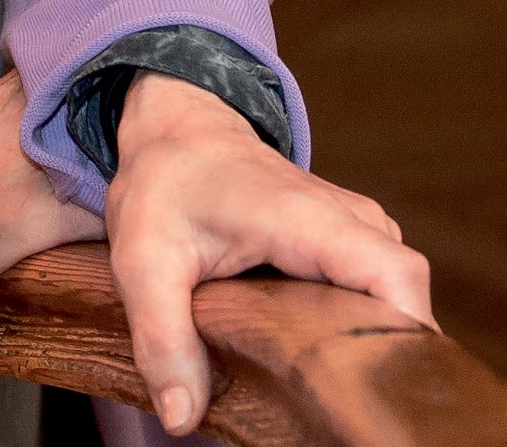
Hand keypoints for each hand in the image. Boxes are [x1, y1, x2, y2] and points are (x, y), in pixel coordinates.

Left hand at [107, 72, 435, 436]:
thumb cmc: (165, 183)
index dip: (400, 337)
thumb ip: (161, 335)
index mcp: (308, 218)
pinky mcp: (349, 247)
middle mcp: (348, 222)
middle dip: (377, 360)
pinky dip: (355, 330)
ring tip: (317, 387)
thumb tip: (180, 417)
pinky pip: (378, 296)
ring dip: (364, 347)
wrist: (177, 130)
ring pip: (394, 304)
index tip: (362, 388)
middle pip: (405, 305)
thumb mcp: (143, 256)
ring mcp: (355, 233)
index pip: (396, 276)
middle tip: (326, 402)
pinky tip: (314, 361)